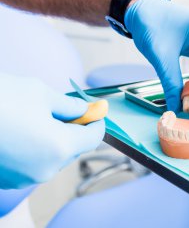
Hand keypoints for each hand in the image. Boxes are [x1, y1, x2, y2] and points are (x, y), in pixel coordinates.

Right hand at [0, 73, 104, 188]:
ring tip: (39, 118)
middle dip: (75, 130)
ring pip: (53, 157)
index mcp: (60, 148)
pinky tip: (21, 130)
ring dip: (54, 139)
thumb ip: (70, 105)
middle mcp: (46, 169)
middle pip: (74, 149)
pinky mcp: (7, 179)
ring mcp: (24, 178)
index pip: (93, 138)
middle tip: (69, 110)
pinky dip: (35, 148)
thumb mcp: (41, 93)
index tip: (96, 111)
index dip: (97, 122)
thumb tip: (86, 109)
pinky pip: (33, 163)